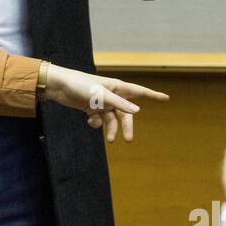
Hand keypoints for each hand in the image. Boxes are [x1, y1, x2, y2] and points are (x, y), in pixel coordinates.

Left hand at [44, 64, 167, 141]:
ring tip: (109, 139)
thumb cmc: (81, 85)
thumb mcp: (101, 95)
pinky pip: (99, 120)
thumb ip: (119, 104)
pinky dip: (96, 124)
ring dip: (111, 129)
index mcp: (117, 87)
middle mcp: (111, 95)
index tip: (166, 99)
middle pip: (125, 113)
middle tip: (128, 140)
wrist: (59, 86)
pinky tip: (90, 121)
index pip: (139, 91)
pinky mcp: (90, 109)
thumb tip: (137, 111)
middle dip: (126, 126)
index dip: (153, 95)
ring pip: (112, 119)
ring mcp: (101, 103)